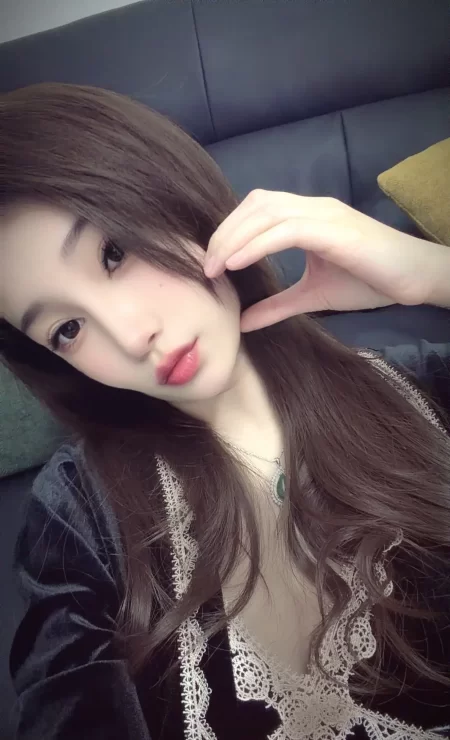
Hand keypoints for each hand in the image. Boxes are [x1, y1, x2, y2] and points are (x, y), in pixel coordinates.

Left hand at [204, 189, 439, 331]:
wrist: (415, 279)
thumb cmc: (371, 281)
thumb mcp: (313, 296)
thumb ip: (278, 305)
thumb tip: (243, 321)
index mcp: (307, 216)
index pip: (257, 209)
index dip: (229, 231)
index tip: (210, 262)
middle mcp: (313, 207)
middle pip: (255, 205)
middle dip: (223, 233)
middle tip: (204, 265)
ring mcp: (324, 214)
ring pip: (266, 213)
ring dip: (234, 238)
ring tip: (214, 266)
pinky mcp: (334, 229)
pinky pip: (286, 229)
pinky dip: (257, 244)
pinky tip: (237, 263)